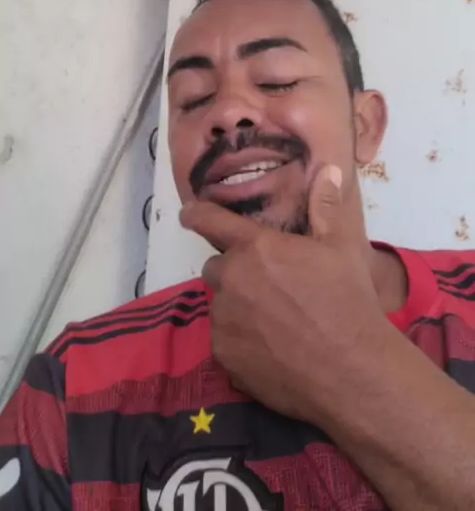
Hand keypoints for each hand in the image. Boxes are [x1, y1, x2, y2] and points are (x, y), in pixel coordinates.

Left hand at [180, 165, 390, 426]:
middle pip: (216, 267)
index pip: (209, 221)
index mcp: (255, 248)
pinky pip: (224, 340)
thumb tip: (328, 170)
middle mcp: (231, 280)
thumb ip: (326, 207)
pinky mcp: (224, 357)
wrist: (351, 370)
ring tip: (274, 321)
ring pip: (220, 305)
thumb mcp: (342, 248)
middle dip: (234, 271)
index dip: (196, 214)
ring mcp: (224, 321)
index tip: (188, 214)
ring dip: (237, 307)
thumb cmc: (347, 301)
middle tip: (268, 285)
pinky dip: (240, 340)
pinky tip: (271, 349)